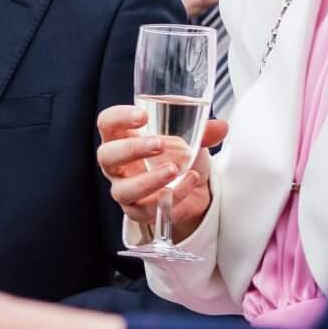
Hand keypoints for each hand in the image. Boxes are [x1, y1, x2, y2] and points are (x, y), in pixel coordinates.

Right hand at [95, 105, 222, 240]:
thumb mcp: (189, 140)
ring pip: (124, 189)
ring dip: (148, 180)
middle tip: (158, 143)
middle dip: (131, 149)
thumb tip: (220, 126)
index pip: (107, 123)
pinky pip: (150, 208)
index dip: (119, 118)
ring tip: (173, 169)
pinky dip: (174, 194)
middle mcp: (117, 165)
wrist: (191, 192)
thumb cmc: (178, 158)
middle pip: (106, 156)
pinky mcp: (140, 212)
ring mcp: (125, 190)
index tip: (143, 116)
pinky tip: (189, 180)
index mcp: (122, 139)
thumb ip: (202, 132)